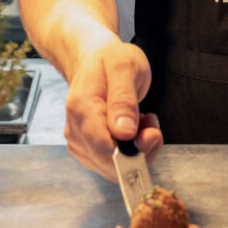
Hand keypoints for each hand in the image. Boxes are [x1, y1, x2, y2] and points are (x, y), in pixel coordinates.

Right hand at [64, 40, 163, 180]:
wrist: (95, 60)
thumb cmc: (111, 60)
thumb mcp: (125, 68)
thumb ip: (124, 100)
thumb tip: (124, 134)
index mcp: (82, 107)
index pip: (103, 147)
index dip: (131, 150)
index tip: (151, 133)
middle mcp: (75, 130)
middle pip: (110, 163)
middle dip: (140, 149)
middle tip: (151, 121)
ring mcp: (80, 142)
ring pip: (114, 168)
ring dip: (137, 149)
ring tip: (142, 119)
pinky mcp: (87, 150)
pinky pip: (113, 164)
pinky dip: (131, 150)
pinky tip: (133, 128)